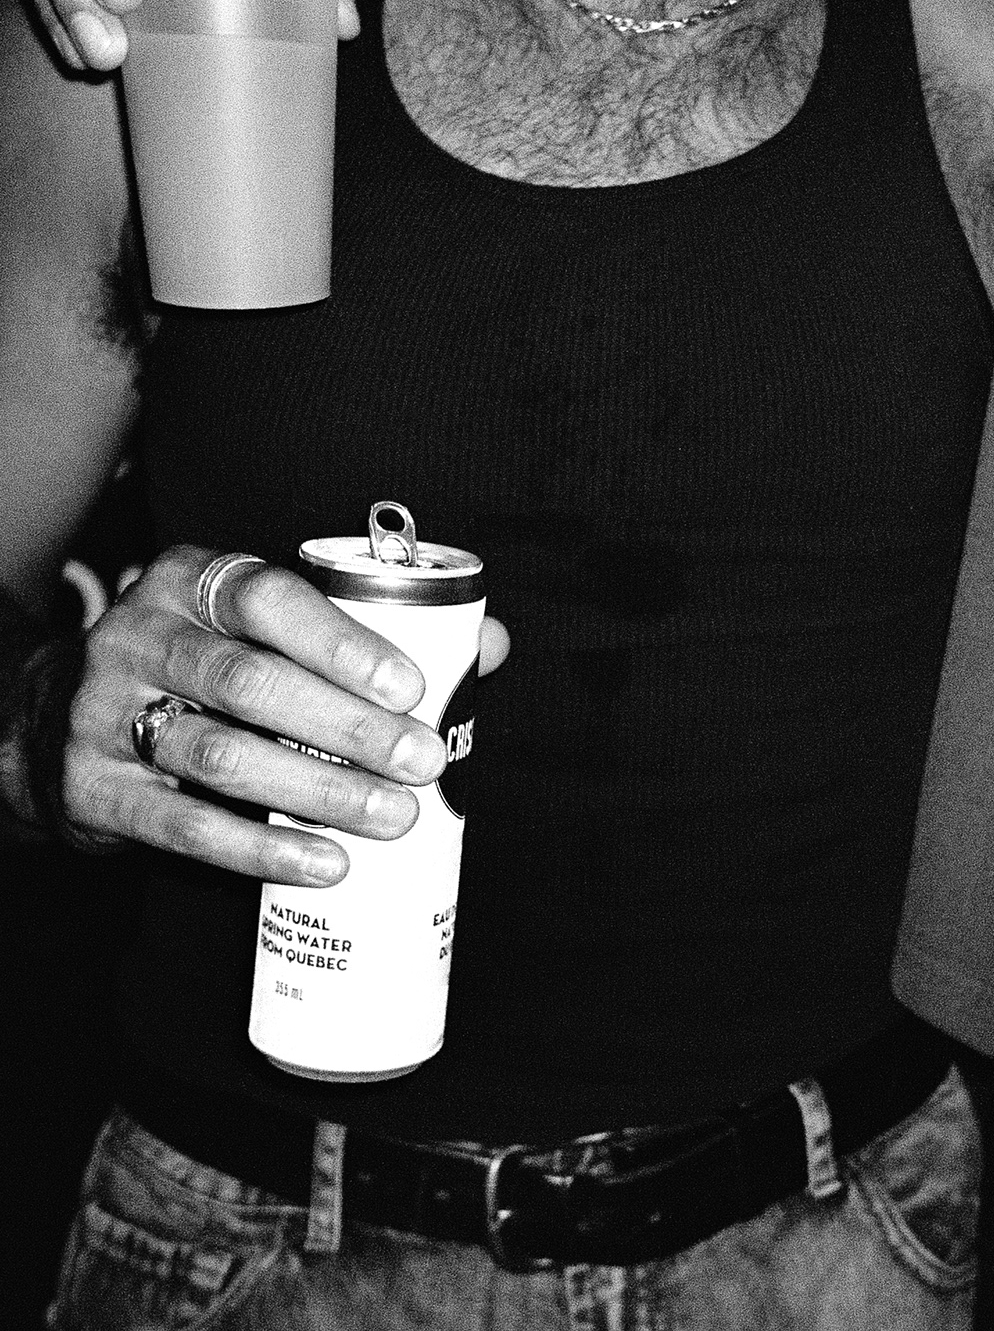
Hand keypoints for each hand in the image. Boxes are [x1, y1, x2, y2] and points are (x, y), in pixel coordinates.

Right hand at [62, 544, 509, 885]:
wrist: (55, 723)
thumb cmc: (203, 668)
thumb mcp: (262, 630)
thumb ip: (371, 632)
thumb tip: (489, 645)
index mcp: (192, 580)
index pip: (271, 599)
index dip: (344, 643)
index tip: (413, 686)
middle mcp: (140, 636)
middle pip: (251, 681)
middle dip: (348, 726)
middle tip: (424, 761)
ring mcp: (103, 714)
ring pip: (220, 753)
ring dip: (317, 790)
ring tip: (394, 817)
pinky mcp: (92, 790)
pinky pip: (183, 824)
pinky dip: (261, 848)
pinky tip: (326, 863)